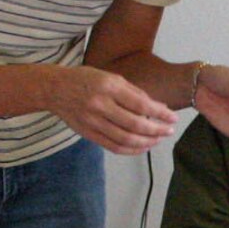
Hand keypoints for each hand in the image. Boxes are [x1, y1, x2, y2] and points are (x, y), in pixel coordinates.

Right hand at [47, 67, 176, 154]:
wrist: (55, 89)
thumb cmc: (86, 79)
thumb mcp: (111, 77)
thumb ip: (135, 92)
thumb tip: (160, 107)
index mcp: (109, 87)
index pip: (141, 104)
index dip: (160, 114)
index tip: (173, 118)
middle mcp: (100, 105)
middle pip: (135, 124)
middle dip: (157, 130)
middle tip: (169, 130)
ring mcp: (93, 121)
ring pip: (125, 139)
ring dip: (147, 142)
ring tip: (158, 139)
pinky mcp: (88, 134)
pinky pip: (114, 147)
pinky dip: (132, 150)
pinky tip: (143, 147)